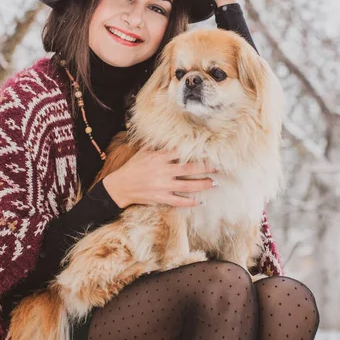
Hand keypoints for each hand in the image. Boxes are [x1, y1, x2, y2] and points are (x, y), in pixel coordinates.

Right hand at [102, 148, 216, 208]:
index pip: (181, 152)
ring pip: (189, 186)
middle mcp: (164, 171)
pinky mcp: (162, 198)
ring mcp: (164, 186)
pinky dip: (190, 202)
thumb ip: (157, 146)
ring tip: (214, 183)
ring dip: (203, 184)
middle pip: (190, 168)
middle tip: (217, 166)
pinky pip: (179, 201)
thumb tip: (169, 137)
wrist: (121, 186)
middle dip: (206, 167)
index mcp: (160, 158)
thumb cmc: (133, 167)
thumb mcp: (143, 152)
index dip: (196, 151)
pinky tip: (200, 201)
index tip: (208, 150)